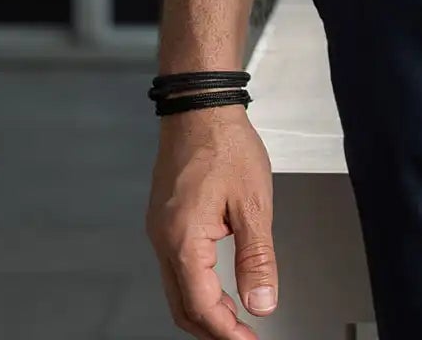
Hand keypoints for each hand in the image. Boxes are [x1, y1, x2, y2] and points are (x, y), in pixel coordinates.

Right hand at [146, 105, 279, 337]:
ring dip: (205, 309)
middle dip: (213, 328)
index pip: (201, 306)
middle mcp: (163, 240)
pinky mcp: (164, 219)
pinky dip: (196, 286)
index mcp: (183, 240)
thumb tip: (261, 302)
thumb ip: (257, 257)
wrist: (199, 106)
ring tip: (237, 317)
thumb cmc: (225, 144)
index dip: (226, 332)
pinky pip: (175, 267)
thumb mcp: (252, 203)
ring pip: (177, 289)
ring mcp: (159, 230)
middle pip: (182, 306)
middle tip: (243, 337)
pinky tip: (218, 284)